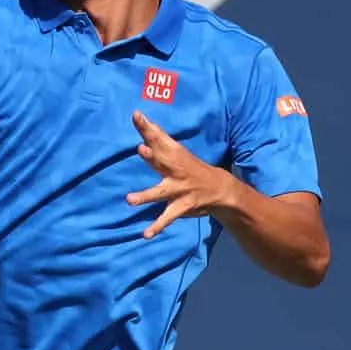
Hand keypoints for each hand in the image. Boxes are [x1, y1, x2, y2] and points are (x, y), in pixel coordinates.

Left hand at [125, 111, 236, 238]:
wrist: (221, 189)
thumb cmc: (190, 167)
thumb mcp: (176, 152)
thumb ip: (157, 139)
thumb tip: (139, 120)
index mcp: (174, 154)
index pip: (159, 137)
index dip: (147, 127)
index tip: (136, 115)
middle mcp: (176, 169)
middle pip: (162, 160)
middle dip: (152, 156)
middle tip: (140, 148)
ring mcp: (180, 188)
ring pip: (161, 192)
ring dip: (146, 196)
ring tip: (129, 200)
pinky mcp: (183, 205)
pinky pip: (168, 216)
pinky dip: (158, 226)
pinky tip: (145, 234)